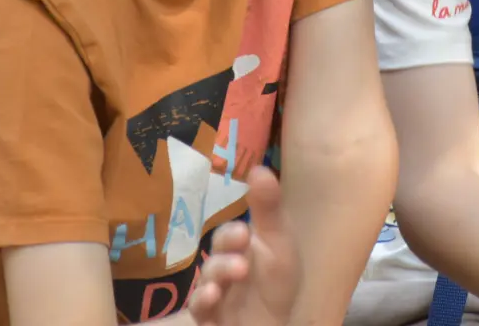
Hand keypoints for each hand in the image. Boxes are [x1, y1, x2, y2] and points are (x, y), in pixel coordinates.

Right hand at [188, 167, 300, 325]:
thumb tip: (258, 167)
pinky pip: (199, 308)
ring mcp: (213, 293)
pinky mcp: (208, 316)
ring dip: (220, 272)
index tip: (246, 231)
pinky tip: (214, 296)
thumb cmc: (275, 282)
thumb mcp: (280, 244)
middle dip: (226, 248)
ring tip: (239, 270)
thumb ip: (269, 209)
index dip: (233, 232)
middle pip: (214, 253)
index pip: (228, 234)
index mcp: (238, 248)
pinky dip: (204, 300)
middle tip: (242, 242)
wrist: (273, 323)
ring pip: (206, 279)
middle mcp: (221, 267)